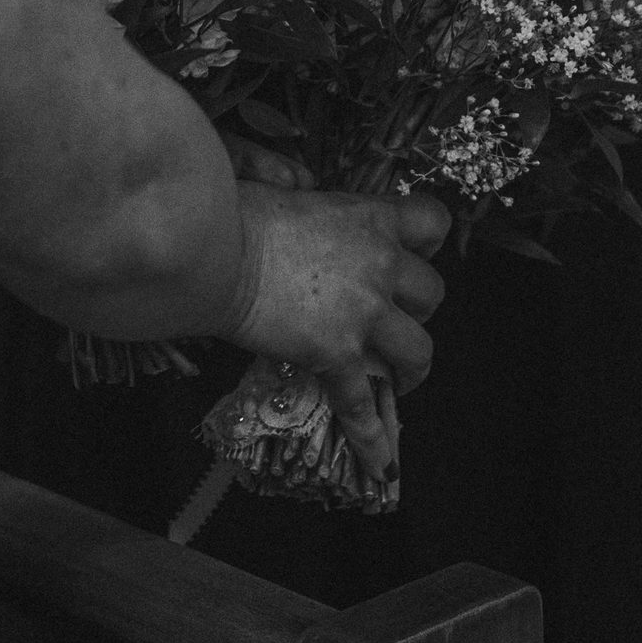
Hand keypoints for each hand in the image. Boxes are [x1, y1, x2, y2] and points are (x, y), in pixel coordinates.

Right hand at [224, 180, 449, 483]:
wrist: (208, 249)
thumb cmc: (229, 207)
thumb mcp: (271, 179)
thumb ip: (294, 179)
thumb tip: (301, 180)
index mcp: (368, 216)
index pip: (432, 222)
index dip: (425, 242)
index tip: (410, 254)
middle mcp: (379, 263)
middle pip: (432, 292)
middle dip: (417, 307)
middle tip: (392, 317)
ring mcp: (363, 311)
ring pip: (419, 350)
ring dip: (412, 366)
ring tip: (399, 379)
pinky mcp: (337, 353)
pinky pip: (362, 403)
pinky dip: (371, 436)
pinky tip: (379, 463)